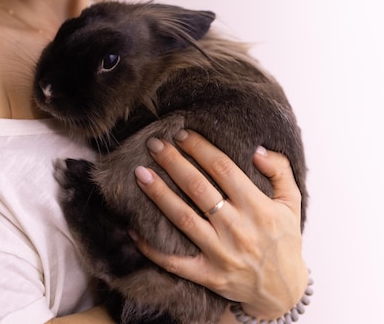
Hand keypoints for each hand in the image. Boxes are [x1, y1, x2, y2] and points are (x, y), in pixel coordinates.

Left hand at [130, 129, 307, 319]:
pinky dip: (151, 247)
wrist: (284, 291)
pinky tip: (133, 229)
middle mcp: (238, 229)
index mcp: (258, 207)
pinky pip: (174, 261)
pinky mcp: (208, 275)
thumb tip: (256, 149)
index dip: (200, 148)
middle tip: (153, 145)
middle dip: (173, 162)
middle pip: (198, 188)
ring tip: (140, 174)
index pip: (223, 169)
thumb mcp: (292, 202)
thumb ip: (280, 170)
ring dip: (159, 195)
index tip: (181, 134)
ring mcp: (222, 254)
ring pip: (183, 218)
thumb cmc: (284, 240)